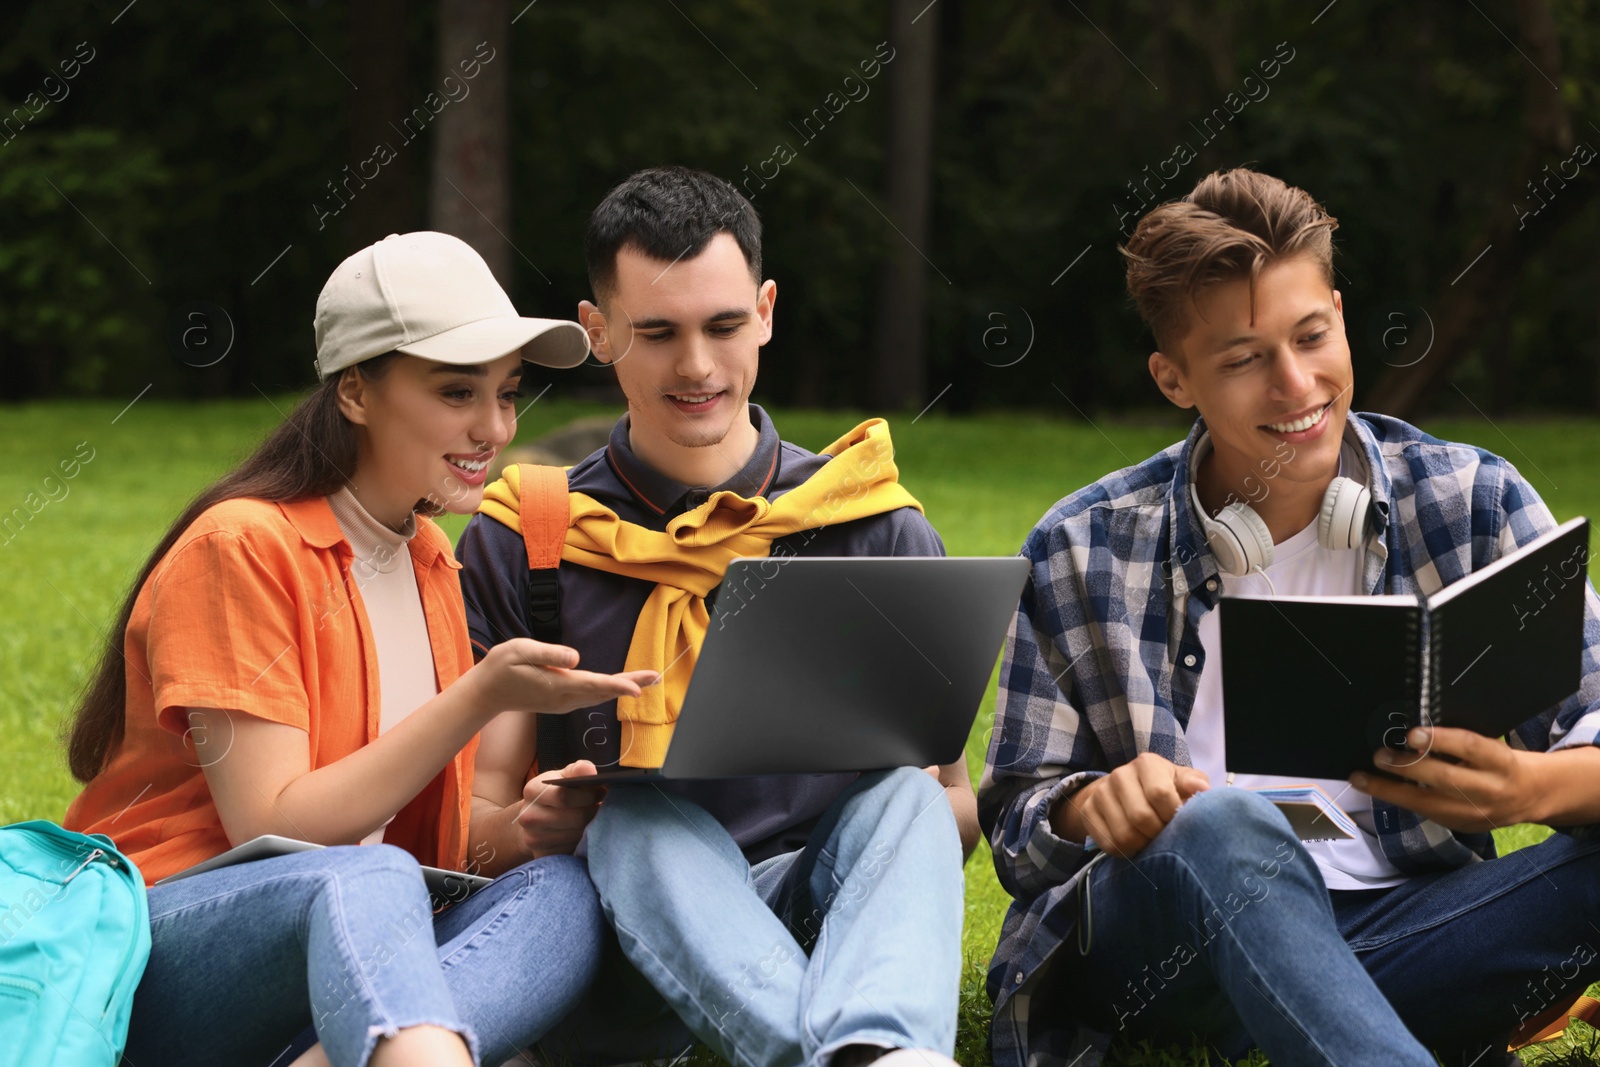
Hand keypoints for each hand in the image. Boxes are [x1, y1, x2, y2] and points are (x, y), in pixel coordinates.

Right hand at [469, 638, 658, 716]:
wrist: (486, 694)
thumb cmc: (501, 667)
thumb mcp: (519, 651)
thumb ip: (548, 654)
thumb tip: (575, 657)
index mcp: (557, 685)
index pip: (594, 685)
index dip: (618, 685)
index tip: (638, 688)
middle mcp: (564, 699)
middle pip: (604, 692)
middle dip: (631, 684)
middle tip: (657, 677)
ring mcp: (564, 703)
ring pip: (599, 696)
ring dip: (623, 687)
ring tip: (648, 680)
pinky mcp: (562, 703)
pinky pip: (591, 697)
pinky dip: (609, 691)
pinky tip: (620, 686)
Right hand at [515, 760, 605, 856]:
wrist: (535, 818)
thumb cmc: (555, 793)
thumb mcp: (563, 776)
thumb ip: (577, 770)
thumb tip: (590, 771)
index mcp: (532, 791)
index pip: (565, 796)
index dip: (590, 795)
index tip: (603, 792)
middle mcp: (528, 816)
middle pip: (574, 818)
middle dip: (594, 812)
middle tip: (604, 807)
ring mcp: (533, 839)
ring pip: (576, 836)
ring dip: (592, 827)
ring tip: (595, 818)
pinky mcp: (543, 855)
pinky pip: (573, 850)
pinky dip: (583, 842)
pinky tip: (585, 833)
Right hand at [1052, 753, 1209, 858]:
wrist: (1122, 789)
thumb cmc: (1162, 787)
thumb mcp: (1180, 781)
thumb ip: (1193, 783)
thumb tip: (1201, 789)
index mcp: (1147, 763)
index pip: (1160, 794)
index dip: (1172, 815)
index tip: (1177, 822)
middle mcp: (1120, 774)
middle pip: (1141, 818)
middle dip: (1158, 835)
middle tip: (1165, 837)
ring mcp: (1101, 792)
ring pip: (1124, 835)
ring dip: (1142, 846)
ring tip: (1151, 842)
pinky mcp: (1088, 811)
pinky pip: (1109, 844)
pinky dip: (1126, 852)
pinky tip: (1135, 846)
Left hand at [1350, 727, 1539, 830]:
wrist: (1532, 794)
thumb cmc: (1500, 760)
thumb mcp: (1490, 744)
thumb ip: (1458, 741)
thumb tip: (1412, 733)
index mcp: (1500, 760)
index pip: (1469, 747)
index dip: (1439, 740)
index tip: (1411, 734)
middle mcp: (1490, 789)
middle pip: (1445, 779)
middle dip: (1407, 767)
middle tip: (1379, 755)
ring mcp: (1476, 813)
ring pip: (1428, 803)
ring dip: (1390, 790)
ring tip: (1362, 778)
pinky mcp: (1462, 827)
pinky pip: (1426, 813)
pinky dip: (1399, 800)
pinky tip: (1379, 790)